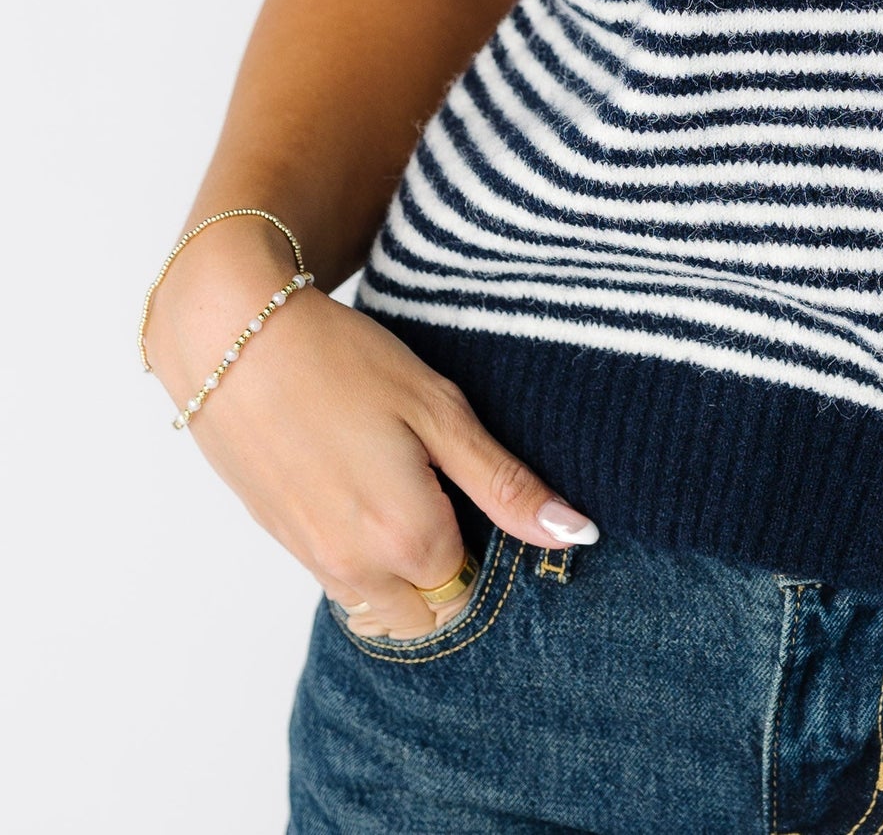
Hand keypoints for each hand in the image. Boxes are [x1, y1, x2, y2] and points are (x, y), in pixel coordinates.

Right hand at [144, 220, 597, 637]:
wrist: (234, 342)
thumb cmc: (343, 362)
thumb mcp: (438, 411)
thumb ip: (505, 484)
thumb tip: (576, 534)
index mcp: (407, 539)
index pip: (475, 581)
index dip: (487, 536)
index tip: (476, 482)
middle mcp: (358, 570)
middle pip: (431, 612)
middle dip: (450, 571)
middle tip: (447, 490)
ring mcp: (315, 562)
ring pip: (385, 606)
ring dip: (407, 570)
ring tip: (405, 482)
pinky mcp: (286, 544)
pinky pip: (344, 582)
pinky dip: (367, 556)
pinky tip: (364, 483)